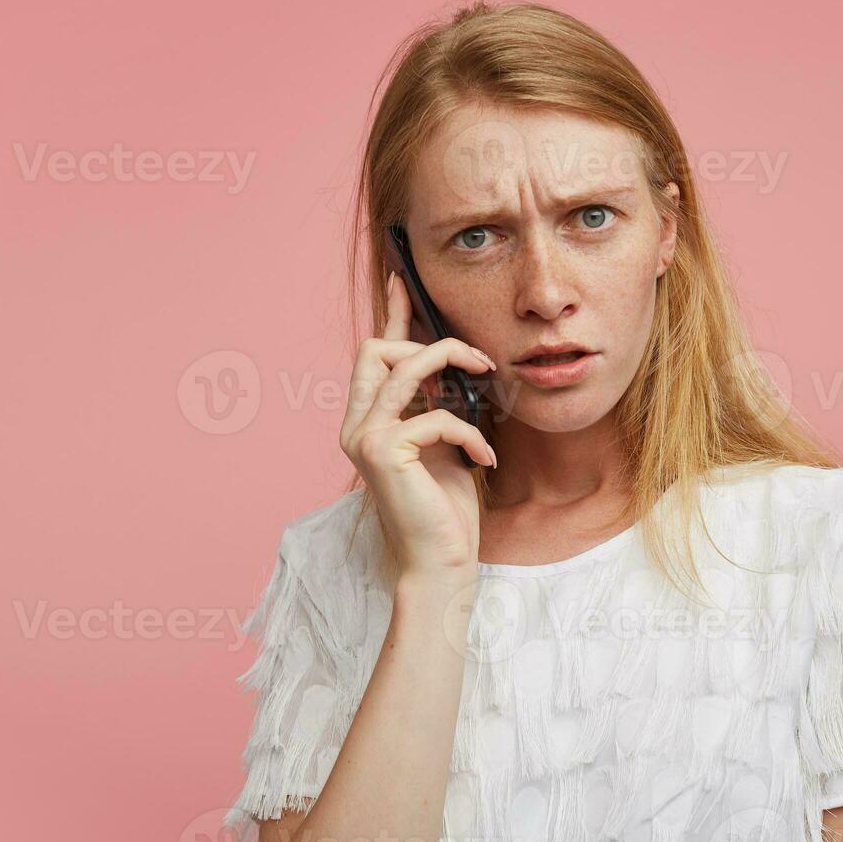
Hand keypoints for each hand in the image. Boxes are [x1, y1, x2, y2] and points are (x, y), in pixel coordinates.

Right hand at [338, 272, 497, 581]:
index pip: (375, 354)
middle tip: (476, 361)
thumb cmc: (445, 510)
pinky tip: (486, 459)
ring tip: (486, 377)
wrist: (441, 563)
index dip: (392, 313)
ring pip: (405, 369)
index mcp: (368, 420)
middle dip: (431, 343)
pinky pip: (435, 415)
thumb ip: (437, 405)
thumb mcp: (445, 445)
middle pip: (377, 348)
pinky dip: (470, 432)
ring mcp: (365, 437)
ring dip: (453, 364)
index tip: (403, 278)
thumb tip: (452, 364)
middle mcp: (356, 425)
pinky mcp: (384, 452)